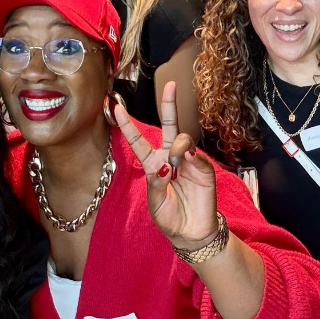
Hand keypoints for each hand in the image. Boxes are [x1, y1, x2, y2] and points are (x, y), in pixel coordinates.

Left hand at [113, 81, 218, 249]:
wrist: (191, 233)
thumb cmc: (170, 218)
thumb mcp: (154, 205)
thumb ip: (155, 184)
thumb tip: (166, 165)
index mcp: (153, 165)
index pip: (139, 141)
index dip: (128, 125)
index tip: (116, 108)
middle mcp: (169, 158)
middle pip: (168, 126)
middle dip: (169, 105)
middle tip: (171, 85)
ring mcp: (187, 162)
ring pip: (182, 138)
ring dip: (177, 146)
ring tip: (175, 165)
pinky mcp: (203, 168)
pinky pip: (195, 154)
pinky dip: (189, 157)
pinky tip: (185, 166)